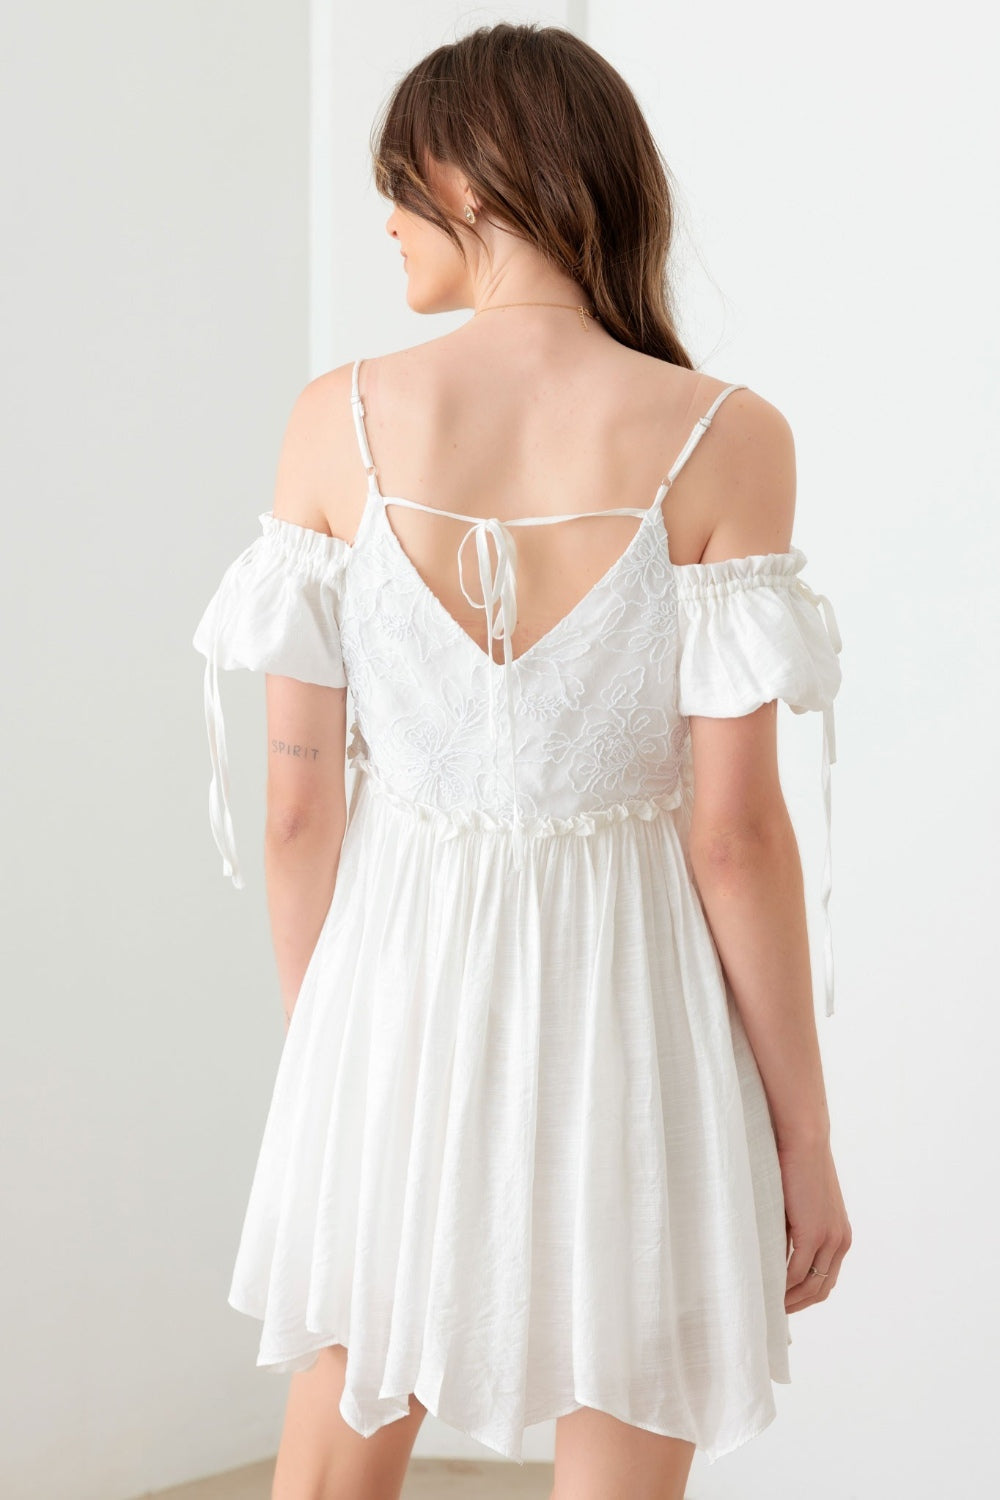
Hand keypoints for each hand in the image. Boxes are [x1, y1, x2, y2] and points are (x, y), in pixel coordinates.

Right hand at [778, 1135, 851, 1311]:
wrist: (804, 1139)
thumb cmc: (797, 1164)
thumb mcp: (803, 1203)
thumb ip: (798, 1228)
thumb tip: (777, 1249)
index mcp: (840, 1235)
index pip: (826, 1278)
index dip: (806, 1296)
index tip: (785, 1302)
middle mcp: (840, 1241)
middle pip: (821, 1288)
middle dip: (798, 1304)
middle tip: (774, 1311)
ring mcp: (828, 1238)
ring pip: (809, 1285)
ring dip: (789, 1299)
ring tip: (767, 1305)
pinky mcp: (812, 1233)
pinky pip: (796, 1271)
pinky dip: (782, 1284)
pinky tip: (766, 1288)